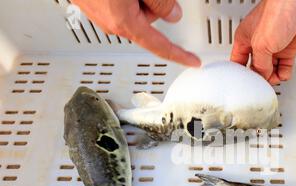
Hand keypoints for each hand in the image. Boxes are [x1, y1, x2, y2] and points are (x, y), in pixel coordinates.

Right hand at [71, 0, 200, 66]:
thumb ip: (161, 3)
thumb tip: (173, 14)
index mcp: (125, 23)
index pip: (160, 46)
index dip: (179, 54)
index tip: (193, 61)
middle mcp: (112, 24)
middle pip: (148, 23)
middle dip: (153, 5)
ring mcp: (101, 16)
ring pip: (133, 12)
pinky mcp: (94, 6)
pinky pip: (119, 5)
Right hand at [231, 0, 295, 83]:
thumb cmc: (277, 12)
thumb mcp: (262, 45)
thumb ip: (260, 65)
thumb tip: (263, 77)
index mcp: (245, 39)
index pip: (238, 62)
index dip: (241, 75)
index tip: (245, 85)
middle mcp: (259, 44)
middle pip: (256, 68)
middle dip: (260, 77)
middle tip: (263, 84)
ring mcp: (275, 46)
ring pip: (271, 69)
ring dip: (273, 77)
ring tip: (274, 80)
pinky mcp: (289, 48)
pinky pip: (285, 66)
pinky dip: (285, 73)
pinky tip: (284, 74)